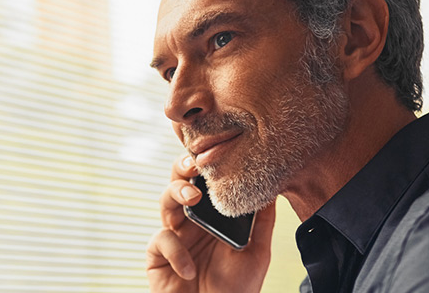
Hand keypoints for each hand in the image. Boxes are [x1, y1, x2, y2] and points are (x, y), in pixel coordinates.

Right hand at [146, 155, 276, 292]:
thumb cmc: (236, 289)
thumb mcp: (257, 253)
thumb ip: (261, 222)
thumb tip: (271, 189)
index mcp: (213, 216)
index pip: (205, 182)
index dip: (206, 165)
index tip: (216, 150)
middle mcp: (191, 221)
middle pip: (179, 182)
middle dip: (183, 168)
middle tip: (194, 164)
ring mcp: (173, 237)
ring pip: (165, 202)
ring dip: (177, 194)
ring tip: (192, 198)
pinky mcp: (157, 256)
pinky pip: (161, 240)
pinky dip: (176, 252)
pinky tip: (191, 269)